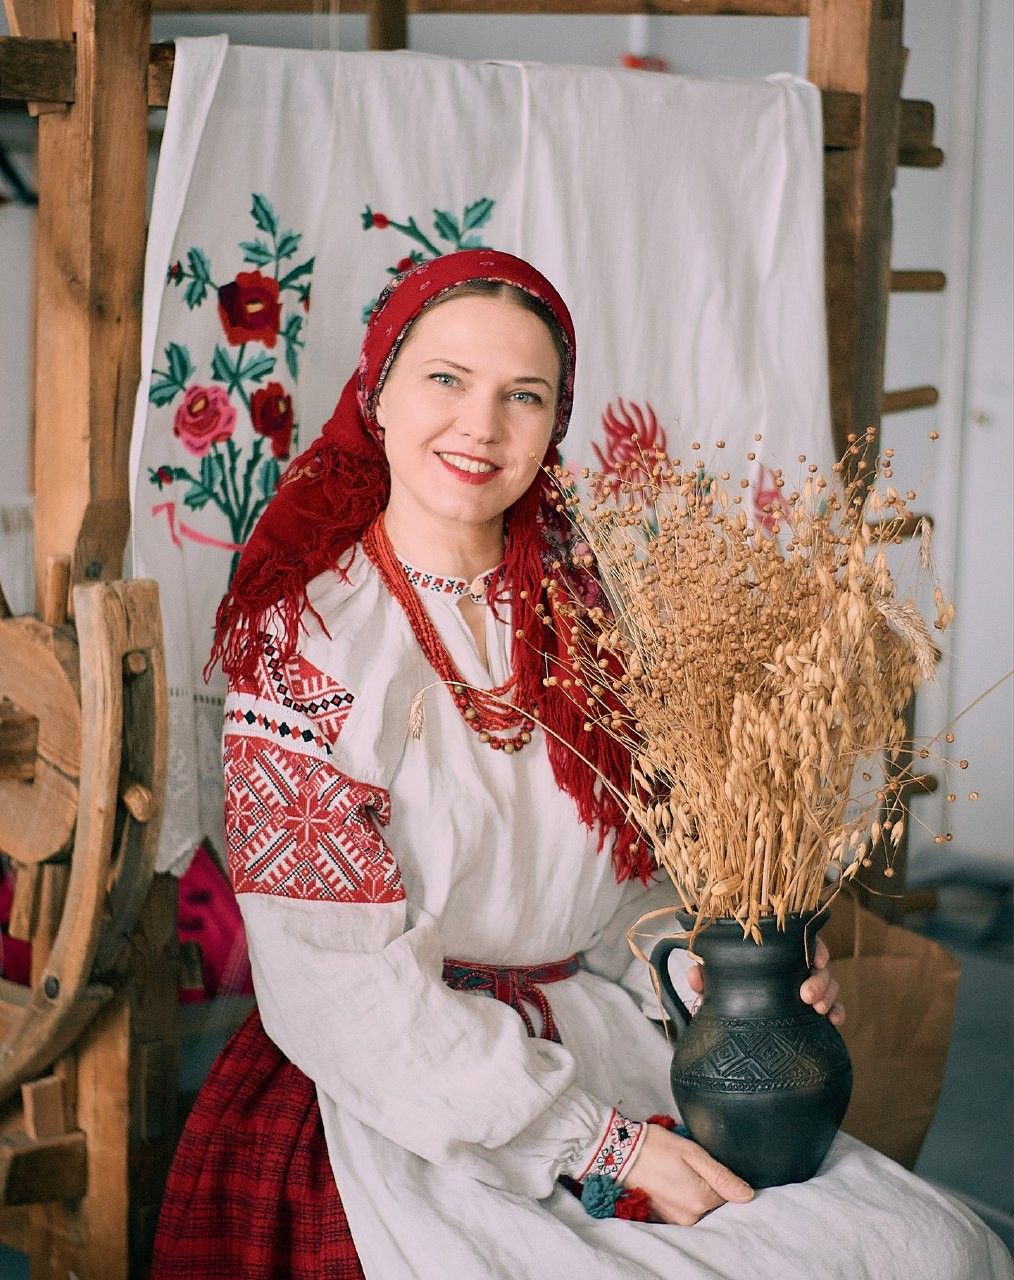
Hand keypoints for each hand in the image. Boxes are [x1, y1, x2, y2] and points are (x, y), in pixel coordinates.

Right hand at [623, 1124, 753, 1224]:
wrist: (618, 1151)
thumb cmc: (654, 1146)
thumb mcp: (692, 1152)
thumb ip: (721, 1175)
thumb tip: (748, 1195)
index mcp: (700, 1200)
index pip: (726, 1193)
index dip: (717, 1175)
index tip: (702, 1162)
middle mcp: (689, 1217)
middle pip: (710, 1202)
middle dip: (703, 1183)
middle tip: (684, 1163)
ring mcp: (673, 1220)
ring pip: (695, 1205)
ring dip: (689, 1190)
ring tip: (673, 1170)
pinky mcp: (660, 1218)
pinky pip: (679, 1208)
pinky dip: (676, 1195)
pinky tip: (666, 1179)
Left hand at [687, 937, 844, 1026]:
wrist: (736, 1030)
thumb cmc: (727, 996)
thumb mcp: (715, 988)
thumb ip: (706, 980)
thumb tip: (694, 975)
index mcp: (774, 955)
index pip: (800, 941)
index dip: (813, 946)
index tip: (815, 960)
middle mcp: (794, 969)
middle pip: (819, 964)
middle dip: (819, 978)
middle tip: (806, 995)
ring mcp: (808, 990)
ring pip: (830, 984)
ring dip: (829, 995)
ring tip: (818, 1010)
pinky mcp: (815, 1012)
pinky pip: (835, 1009)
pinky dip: (838, 1013)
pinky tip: (834, 1023)